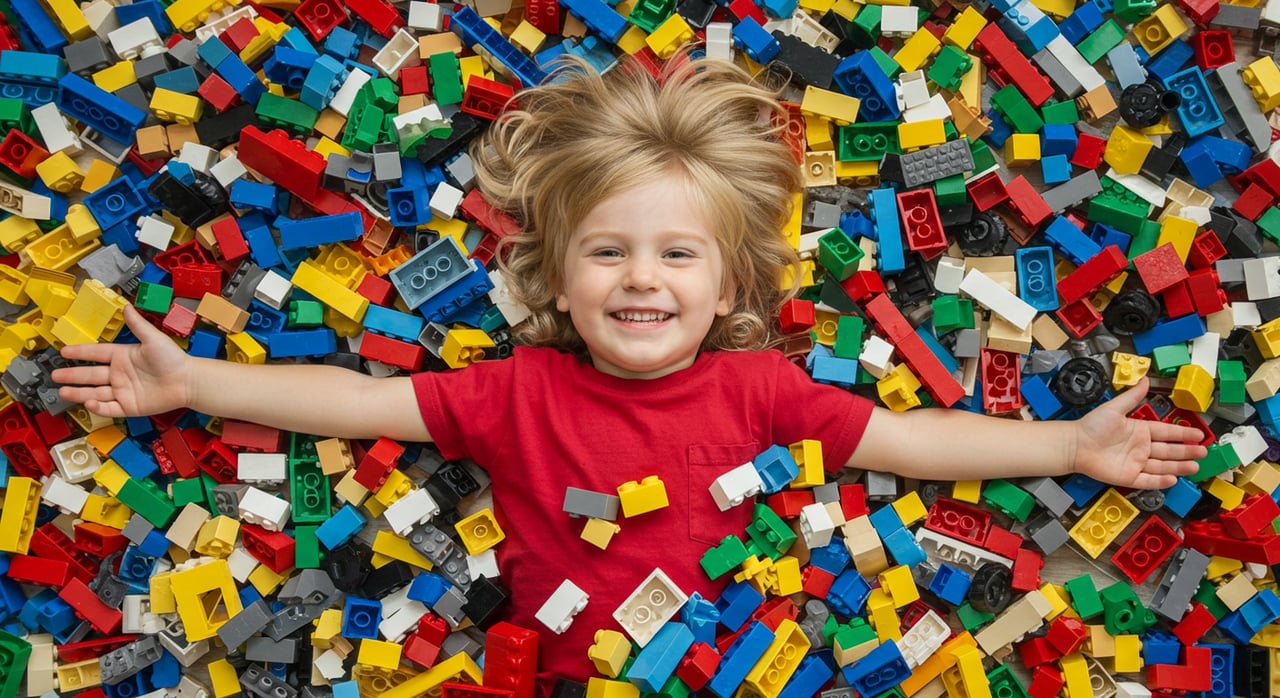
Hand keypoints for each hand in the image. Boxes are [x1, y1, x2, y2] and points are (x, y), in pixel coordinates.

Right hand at [53, 305, 192, 417]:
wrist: (188, 381)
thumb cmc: (174, 359)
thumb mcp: (153, 339)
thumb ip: (138, 324)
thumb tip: (126, 306)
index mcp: (123, 356)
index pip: (96, 353)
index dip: (80, 352)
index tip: (64, 351)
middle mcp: (120, 374)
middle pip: (91, 375)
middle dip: (72, 375)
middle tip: (55, 374)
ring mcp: (124, 391)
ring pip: (95, 392)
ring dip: (78, 392)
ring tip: (61, 391)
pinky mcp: (130, 406)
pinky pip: (109, 408)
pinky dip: (98, 407)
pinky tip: (87, 402)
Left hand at [1072, 377, 1207, 488]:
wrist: (1075, 445)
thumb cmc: (1092, 426)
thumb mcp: (1114, 408)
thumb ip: (1132, 397)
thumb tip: (1145, 379)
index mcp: (1139, 431)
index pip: (1166, 432)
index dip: (1182, 434)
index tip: (1198, 434)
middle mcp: (1140, 448)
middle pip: (1168, 450)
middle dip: (1186, 451)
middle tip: (1204, 452)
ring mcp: (1135, 463)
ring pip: (1162, 466)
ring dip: (1179, 467)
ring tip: (1195, 466)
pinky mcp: (1128, 477)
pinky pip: (1148, 480)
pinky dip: (1160, 481)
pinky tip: (1173, 479)